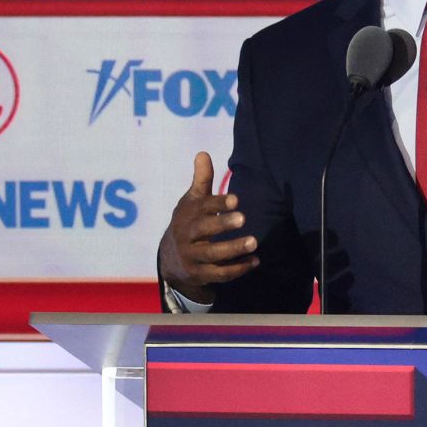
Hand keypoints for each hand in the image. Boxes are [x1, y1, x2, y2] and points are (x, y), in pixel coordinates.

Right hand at [158, 152, 258, 303]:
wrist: (171, 258)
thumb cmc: (189, 222)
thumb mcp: (192, 201)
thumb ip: (201, 180)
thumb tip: (203, 153)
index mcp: (188, 215)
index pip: (202, 207)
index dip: (218, 203)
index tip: (236, 199)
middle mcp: (188, 236)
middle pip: (204, 230)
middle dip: (223, 225)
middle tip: (244, 219)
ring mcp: (193, 257)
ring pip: (213, 255)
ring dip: (234, 249)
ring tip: (254, 242)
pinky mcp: (200, 274)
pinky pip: (219, 274)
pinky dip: (237, 269)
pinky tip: (255, 261)